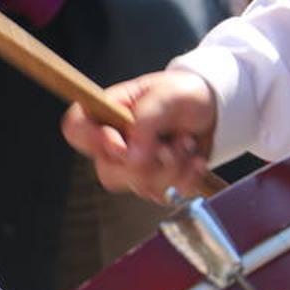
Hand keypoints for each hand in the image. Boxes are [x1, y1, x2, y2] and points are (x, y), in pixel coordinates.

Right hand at [61, 70, 217, 200]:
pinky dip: (184, 180)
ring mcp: (130, 166)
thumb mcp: (168, 95)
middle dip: (148, 162)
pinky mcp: (151, 182)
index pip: (75, 128)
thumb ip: (146, 120)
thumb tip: (132, 156)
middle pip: (108, 170)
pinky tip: (193, 161)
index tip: (123, 144)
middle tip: (171, 143)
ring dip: (172, 168)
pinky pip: (162, 195)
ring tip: (187, 144)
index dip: (94, 140)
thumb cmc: (183, 95)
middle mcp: (112, 143)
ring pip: (138, 185)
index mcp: (106, 112)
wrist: (213, 111)